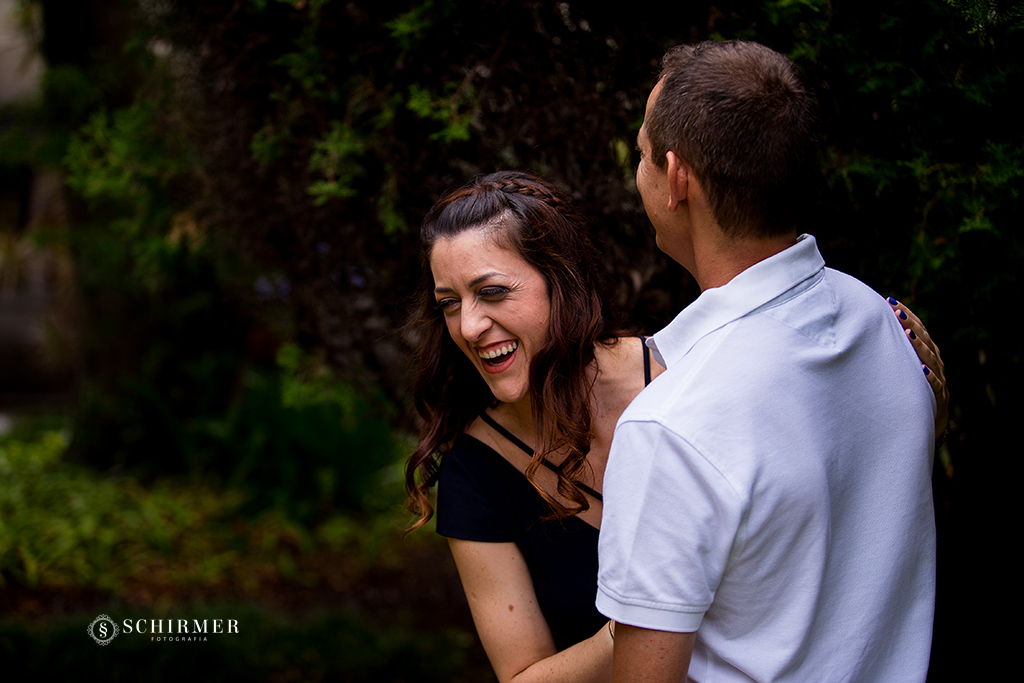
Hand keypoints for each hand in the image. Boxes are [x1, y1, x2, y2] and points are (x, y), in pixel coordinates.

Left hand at [888, 297, 948, 439]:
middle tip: (896, 312)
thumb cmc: (899, 397)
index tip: (891, 302)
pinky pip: (937, 389)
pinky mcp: (939, 403)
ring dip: (920, 346)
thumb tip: (856, 334)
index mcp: (923, 357)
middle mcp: (933, 367)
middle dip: (911, 325)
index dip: (906, 316)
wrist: (917, 431)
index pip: (917, 330)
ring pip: (932, 360)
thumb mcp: (893, 375)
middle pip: (925, 341)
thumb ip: (885, 355)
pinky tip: (922, 370)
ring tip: (907, 333)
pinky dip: (931, 379)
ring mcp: (937, 383)